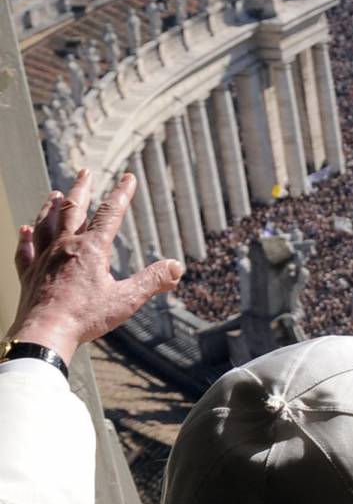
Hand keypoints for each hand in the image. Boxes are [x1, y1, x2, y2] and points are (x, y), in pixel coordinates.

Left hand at [6, 169, 183, 365]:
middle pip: (72, 209)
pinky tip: (24, 230)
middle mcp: (65, 247)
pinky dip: (26, 238)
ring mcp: (43, 259)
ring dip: (51, 207)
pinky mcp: (29, 274)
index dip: (122, 194)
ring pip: (46, 224)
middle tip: (86, 172)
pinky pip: (25, 251)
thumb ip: (153, 281)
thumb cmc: (86, 317)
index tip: (128, 177)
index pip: (110, 214)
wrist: (45, 332)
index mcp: (91, 249)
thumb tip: (177, 267)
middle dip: (82, 188)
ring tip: (56, 194)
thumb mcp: (127, 300)